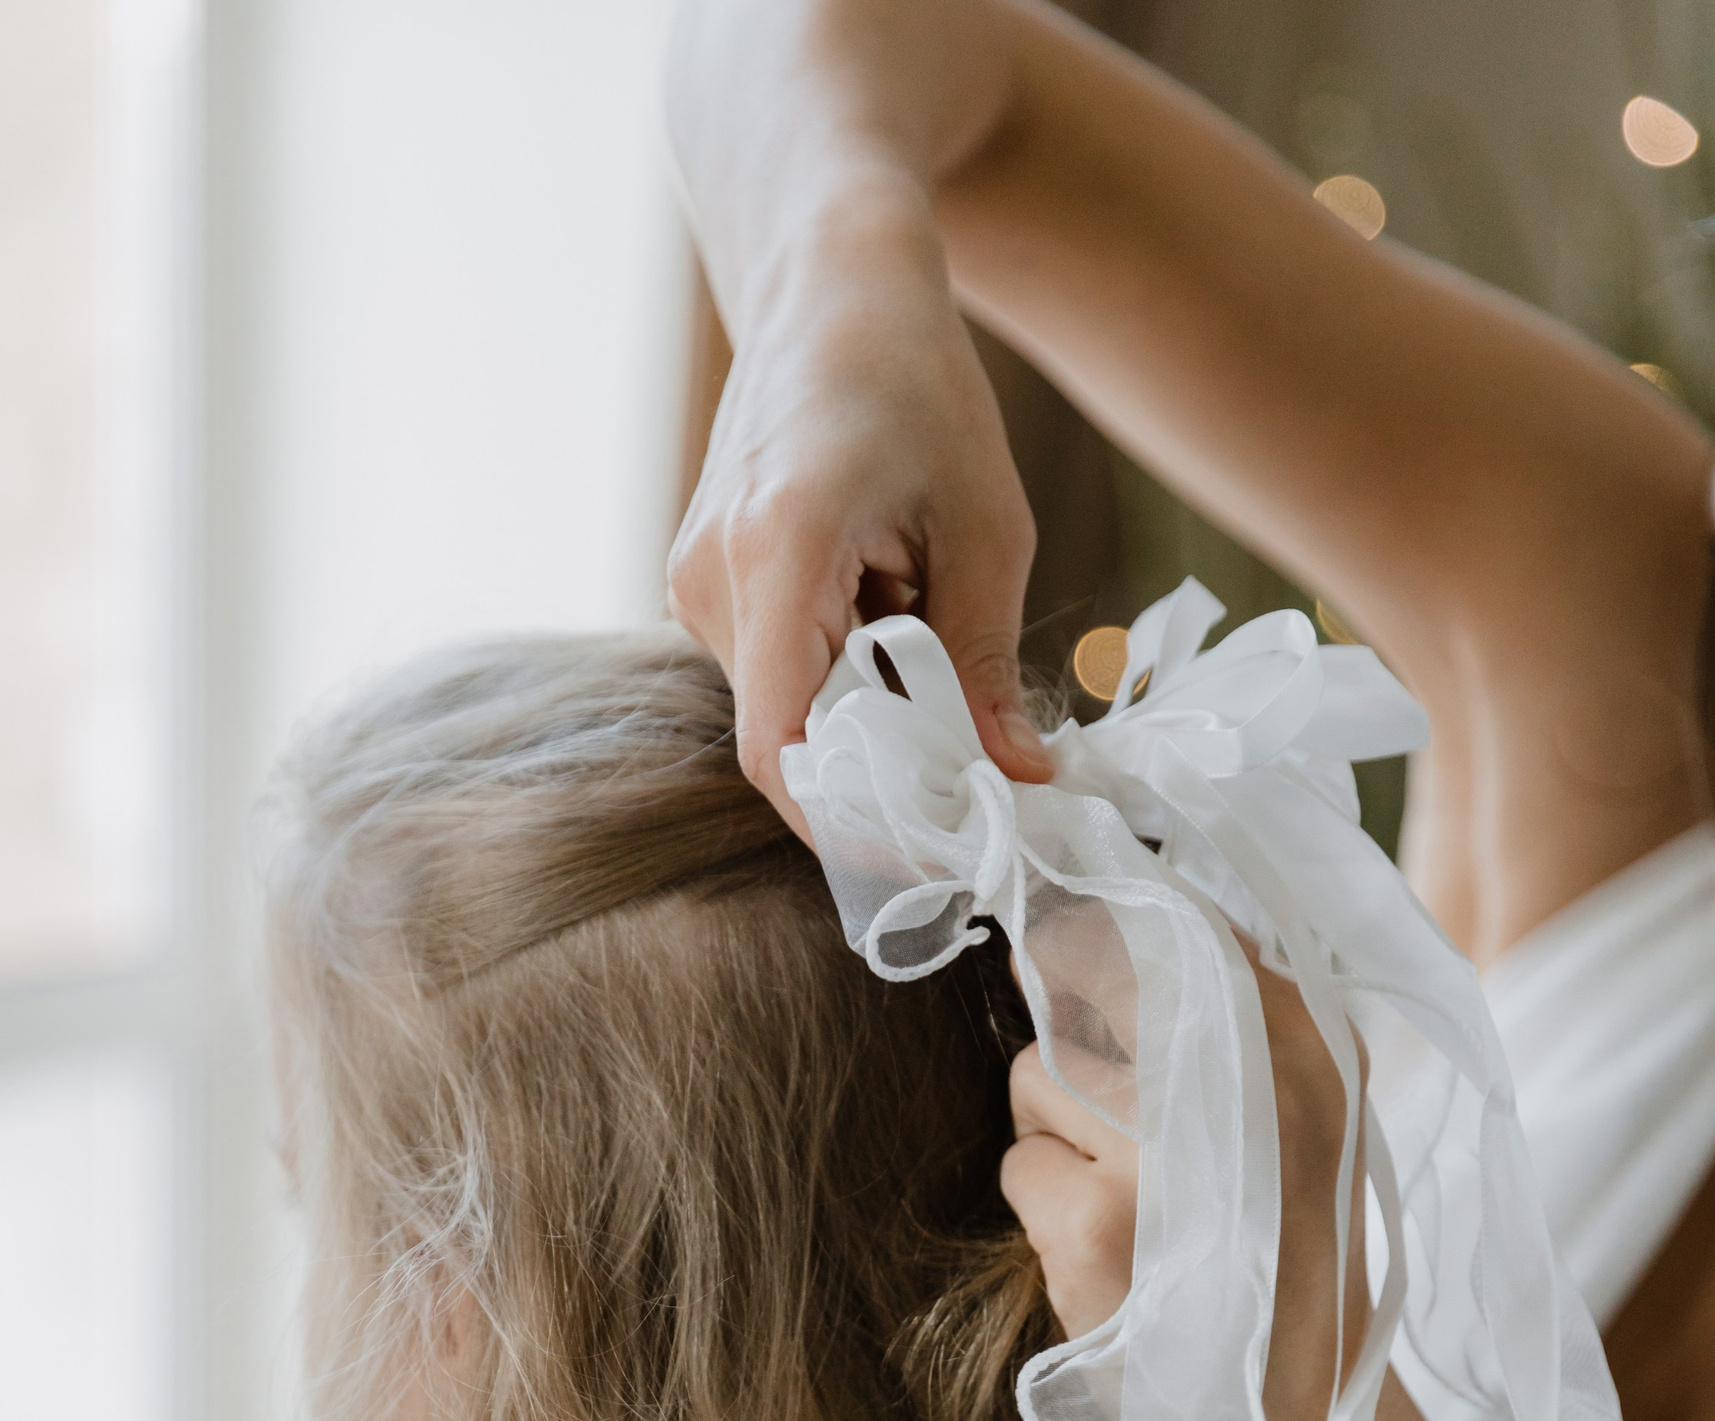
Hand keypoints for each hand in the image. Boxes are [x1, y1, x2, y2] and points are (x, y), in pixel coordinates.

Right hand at [667, 200, 1050, 836]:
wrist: (830, 281)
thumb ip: (988, 666)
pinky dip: (842, 677)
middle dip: (883, 774)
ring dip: (868, 716)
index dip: (857, 822)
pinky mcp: (702, 586)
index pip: (783, 751)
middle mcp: (710, 579)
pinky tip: (892, 616)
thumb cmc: (918, 382)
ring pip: (785, 713)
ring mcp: (693, 586)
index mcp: (777, 550)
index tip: (942, 845)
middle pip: (790, 742)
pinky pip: (774, 674)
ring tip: (937, 643)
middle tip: (983, 773)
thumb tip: (1021, 782)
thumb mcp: (988, 529)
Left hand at [1000, 962, 1361, 1420]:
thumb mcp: (1308, 1120)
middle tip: (1094, 1091)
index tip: (1081, 947)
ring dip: (1053, 1135)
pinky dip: (1040, 1206)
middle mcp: (1252, 1081)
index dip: (1109, 928)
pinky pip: (1020, 1161)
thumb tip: (1110, 920)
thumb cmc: (1286, 1259)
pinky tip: (1100, 1253)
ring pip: (1039, 1072)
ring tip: (1123, 1203)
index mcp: (1315, 1047)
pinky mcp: (1095, 1219)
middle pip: (1093, 971)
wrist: (1290, 1420)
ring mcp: (1167, 1149)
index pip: (1184, 922)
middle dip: (1068, 1020)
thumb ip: (1240, 1022)